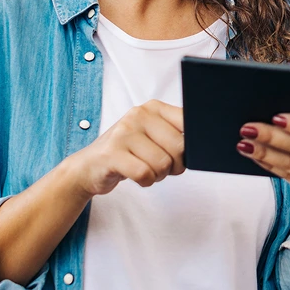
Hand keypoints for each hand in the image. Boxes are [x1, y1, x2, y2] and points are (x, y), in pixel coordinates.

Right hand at [69, 99, 185, 197]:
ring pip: (162, 163)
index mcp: (153, 108)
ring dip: (158, 175)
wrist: (89, 166)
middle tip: (161, 167)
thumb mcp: (152, 136)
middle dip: (175, 165)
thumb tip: (200, 146)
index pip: (188, 123)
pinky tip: (136, 176)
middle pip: (178, 147)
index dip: (189, 146)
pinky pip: (145, 174)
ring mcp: (124, 133)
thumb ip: (175, 135)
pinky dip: (145, 181)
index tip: (179, 153)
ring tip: (145, 169)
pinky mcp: (112, 153)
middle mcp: (138, 115)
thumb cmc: (128, 152)